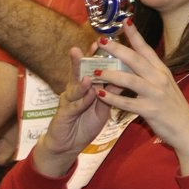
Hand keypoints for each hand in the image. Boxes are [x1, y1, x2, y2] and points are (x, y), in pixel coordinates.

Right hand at [32, 49, 113, 176]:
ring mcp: (68, 101)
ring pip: (74, 87)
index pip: (90, 69)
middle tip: (88, 47)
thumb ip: (110, 92)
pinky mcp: (64, 114)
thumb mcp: (101, 107)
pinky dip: (82, 99)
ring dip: (81, 77)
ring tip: (87, 67)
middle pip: (78, 72)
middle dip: (82, 60)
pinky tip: (87, 92)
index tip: (104, 42)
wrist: (67, 145)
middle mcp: (74, 91)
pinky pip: (74, 105)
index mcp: (84, 88)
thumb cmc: (84, 124)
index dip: (96, 56)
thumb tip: (124, 76)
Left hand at [89, 24, 188, 173]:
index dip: (135, 34)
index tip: (125, 20)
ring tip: (95, 70)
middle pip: (135, 59)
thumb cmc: (173, 107)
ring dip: (111, 73)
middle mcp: (159, 79)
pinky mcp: (151, 110)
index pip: (146, 49)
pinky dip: (113, 98)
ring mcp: (156, 94)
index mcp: (162, 71)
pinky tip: (101, 94)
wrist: (187, 130)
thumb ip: (151, 73)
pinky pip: (128, 103)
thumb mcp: (165, 85)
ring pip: (130, 80)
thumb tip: (135, 60)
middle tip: (101, 40)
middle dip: (117, 48)